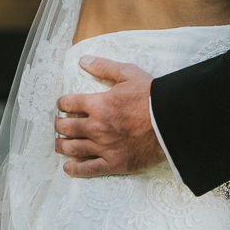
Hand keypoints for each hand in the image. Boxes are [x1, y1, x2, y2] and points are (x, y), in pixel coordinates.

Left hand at [54, 56, 164, 176]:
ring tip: (59, 144)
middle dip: (59, 124)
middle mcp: (96, 126)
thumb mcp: (128, 73)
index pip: (69, 103)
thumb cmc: (151, 96)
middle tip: (58, 124)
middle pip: (67, 127)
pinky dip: (75, 169)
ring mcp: (103, 147)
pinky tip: (68, 167)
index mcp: (98, 104)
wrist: (171, 122)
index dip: (62, 103)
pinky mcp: (113, 163)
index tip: (61, 105)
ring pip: (73, 148)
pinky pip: (88, 169)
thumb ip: (104, 67)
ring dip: (62, 145)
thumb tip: (83, 60)